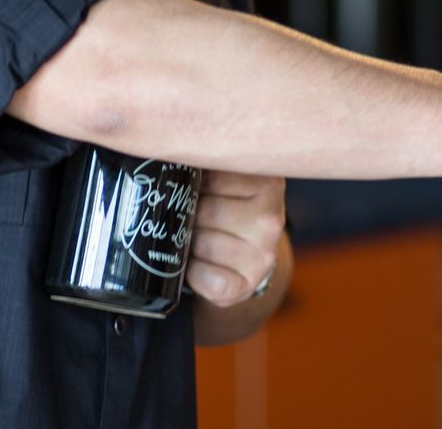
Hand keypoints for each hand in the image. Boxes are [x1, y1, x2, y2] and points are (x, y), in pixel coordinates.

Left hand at [185, 170, 285, 307]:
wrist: (249, 260)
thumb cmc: (231, 212)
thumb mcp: (232, 182)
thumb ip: (213, 167)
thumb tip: (169, 156)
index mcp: (269, 184)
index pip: (213, 178)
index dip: (194, 185)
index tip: (196, 190)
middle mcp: (271, 219)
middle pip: (205, 212)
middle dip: (190, 216)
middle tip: (194, 218)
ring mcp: (262, 255)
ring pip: (201, 244)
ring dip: (189, 244)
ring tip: (197, 240)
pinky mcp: (246, 285)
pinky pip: (203, 277)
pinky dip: (193, 273)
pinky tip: (201, 265)